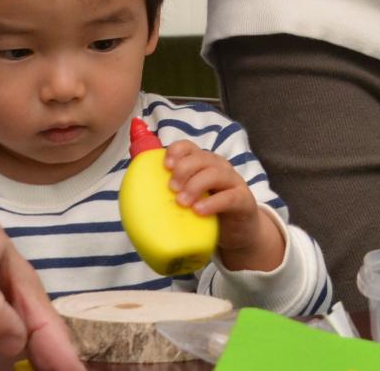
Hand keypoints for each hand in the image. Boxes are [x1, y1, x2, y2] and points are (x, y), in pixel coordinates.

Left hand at [164, 142, 284, 273]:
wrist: (240, 233)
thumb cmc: (208, 213)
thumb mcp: (189, 199)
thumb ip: (171, 193)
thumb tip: (135, 195)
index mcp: (203, 163)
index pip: (189, 147)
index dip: (177, 151)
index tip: (166, 166)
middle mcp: (219, 167)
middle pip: (201, 157)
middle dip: (184, 169)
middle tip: (171, 189)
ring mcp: (233, 182)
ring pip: (215, 173)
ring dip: (195, 185)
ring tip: (182, 202)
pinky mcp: (244, 200)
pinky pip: (229, 197)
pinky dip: (212, 203)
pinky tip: (199, 211)